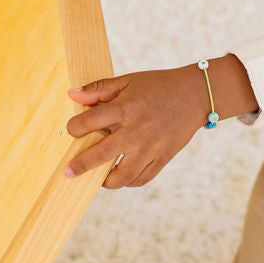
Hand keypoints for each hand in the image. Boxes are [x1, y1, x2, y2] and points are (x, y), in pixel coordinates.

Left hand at [61, 65, 206, 188]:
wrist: (195, 95)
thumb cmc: (158, 86)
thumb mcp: (128, 81)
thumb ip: (99, 89)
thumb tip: (72, 94)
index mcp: (125, 109)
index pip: (89, 122)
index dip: (74, 128)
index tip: (72, 130)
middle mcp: (136, 131)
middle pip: (101, 154)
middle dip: (81, 165)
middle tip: (68, 172)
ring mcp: (150, 148)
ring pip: (122, 176)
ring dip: (106, 180)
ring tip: (98, 178)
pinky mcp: (163, 158)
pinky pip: (142, 179)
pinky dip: (128, 182)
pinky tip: (120, 177)